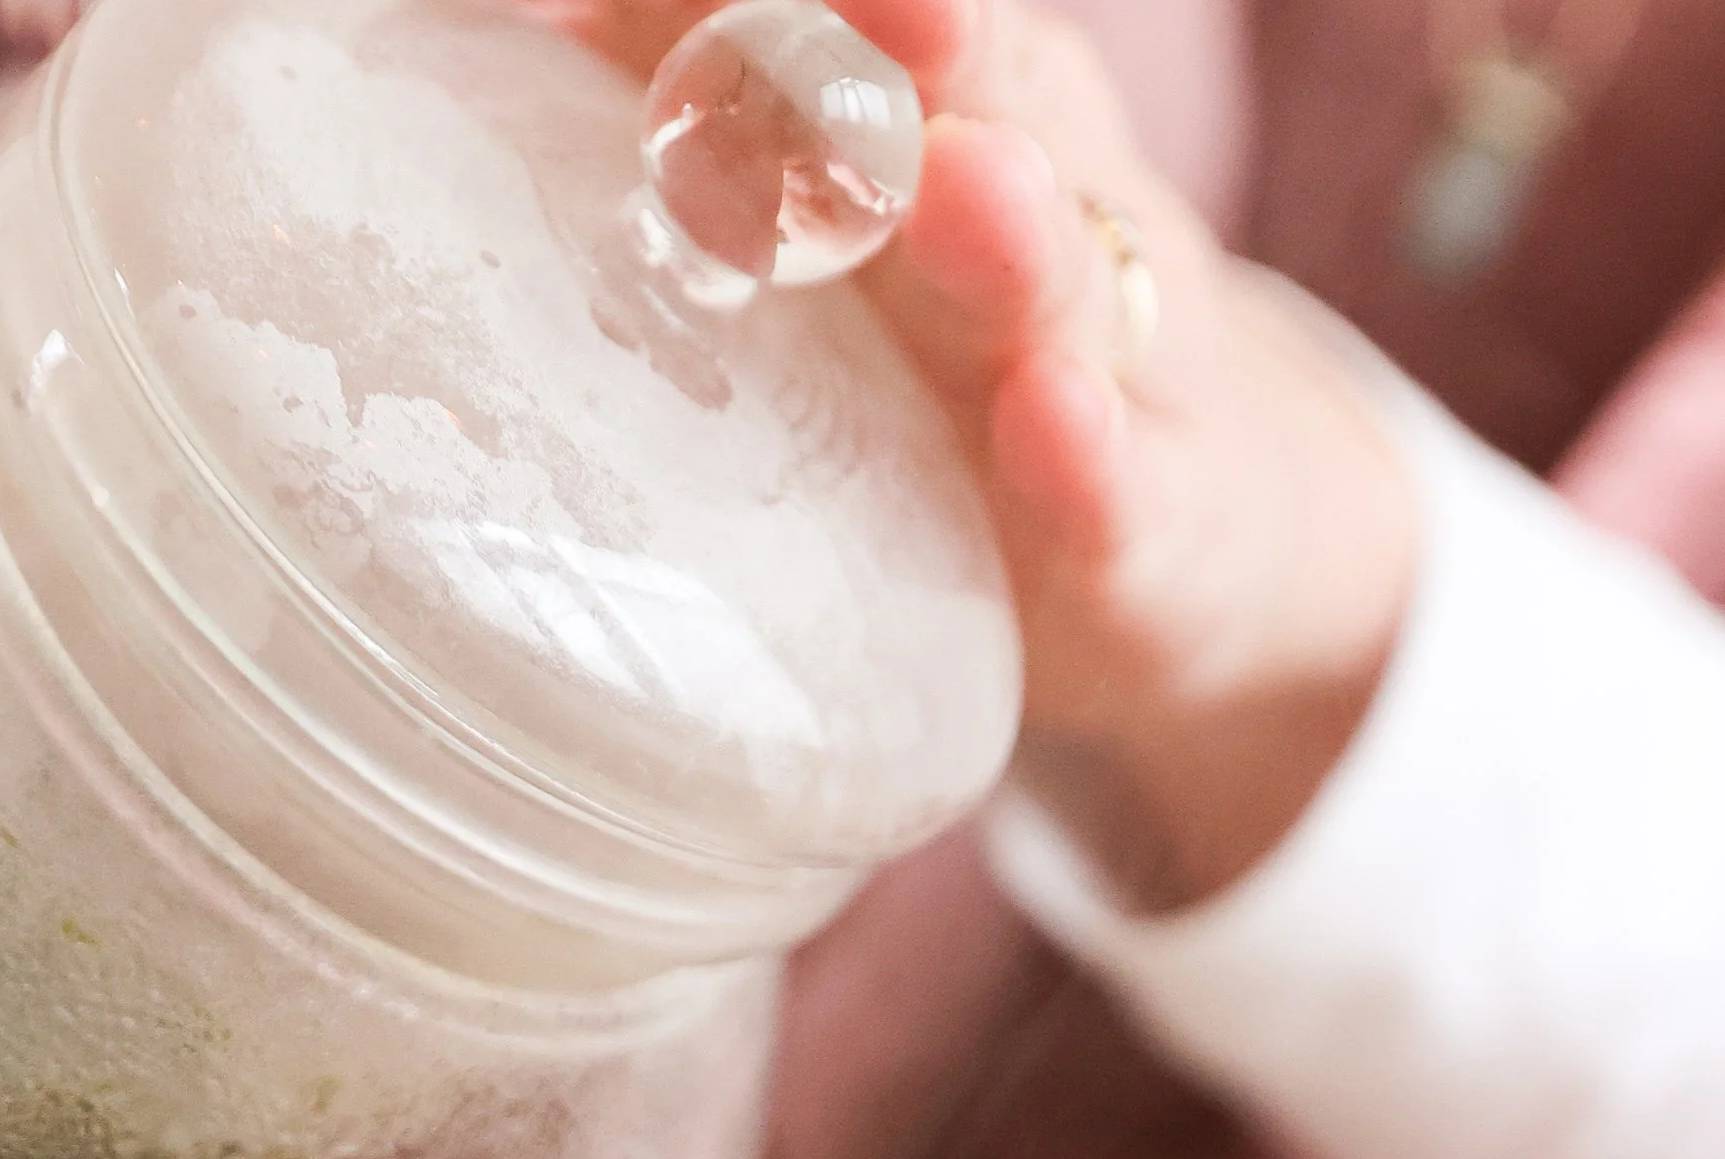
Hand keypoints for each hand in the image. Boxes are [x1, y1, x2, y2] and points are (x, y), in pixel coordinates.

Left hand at [565, 0, 1417, 909]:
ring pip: (1066, 287)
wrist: (1200, 532)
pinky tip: (1053, 421)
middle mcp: (1039, 205)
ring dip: (1008, 239)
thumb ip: (701, 118)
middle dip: (928, 43)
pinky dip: (1091, 460)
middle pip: (992, 100)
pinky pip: (1125, 497)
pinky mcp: (1149, 540)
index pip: (880, 10)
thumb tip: (524, 32)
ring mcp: (1107, 374)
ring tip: (962, 189)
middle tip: (878, 6)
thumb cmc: (954, 360)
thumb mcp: (840, 225)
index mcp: (954, 104)